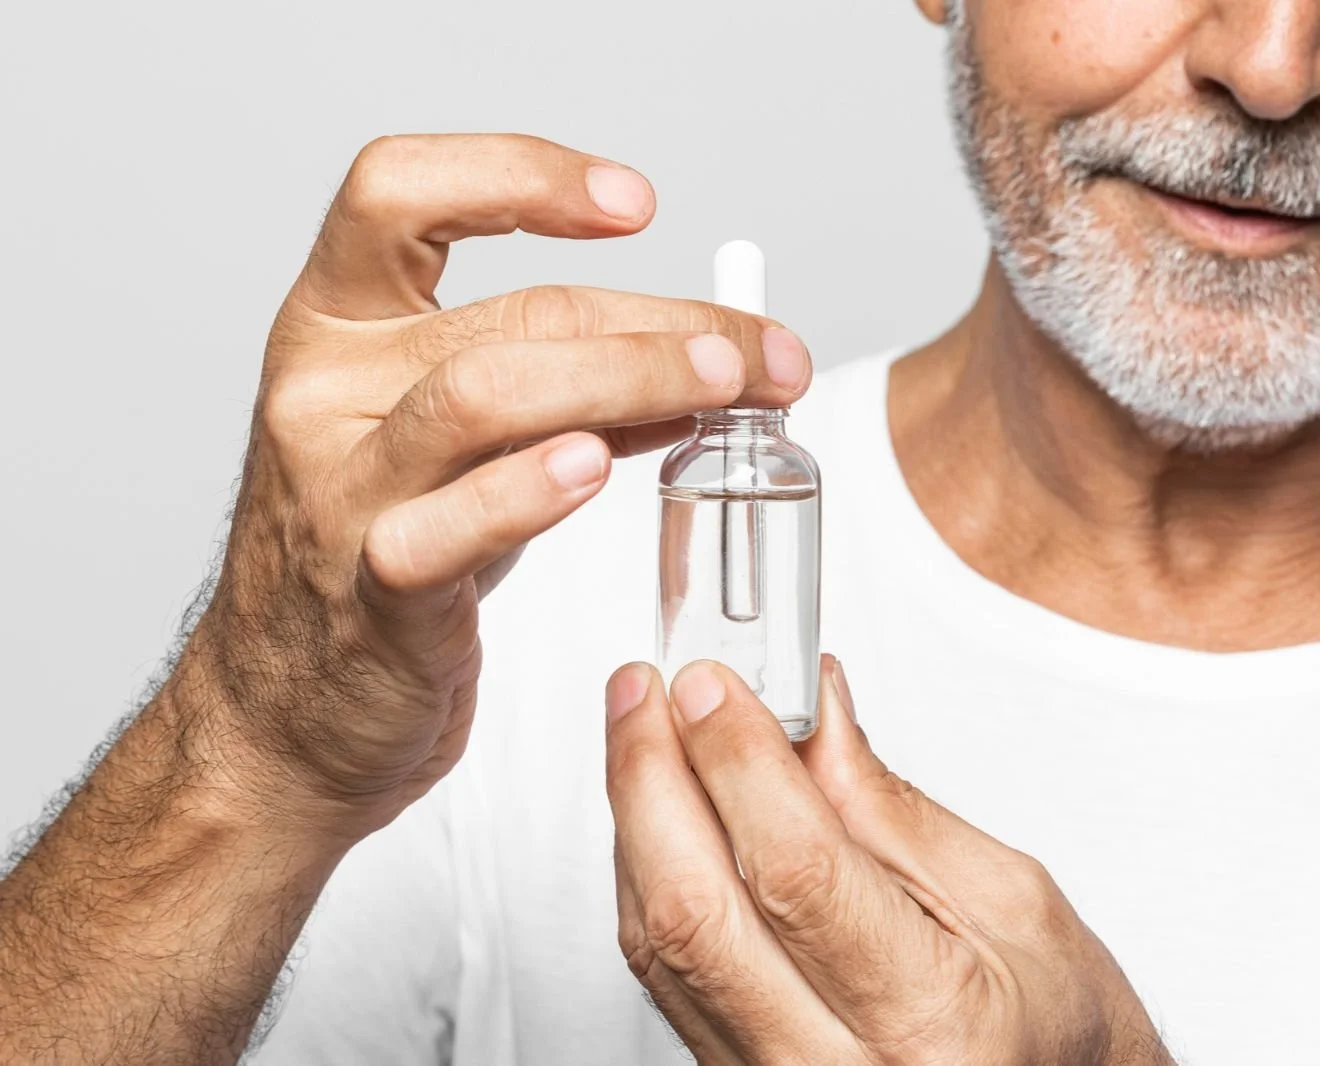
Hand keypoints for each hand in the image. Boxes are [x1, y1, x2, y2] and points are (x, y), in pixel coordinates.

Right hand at [177, 133, 811, 840]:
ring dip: (627, 377)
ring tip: (722, 386)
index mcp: (333, 327)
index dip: (520, 174)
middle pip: (511, 313)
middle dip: (660, 324)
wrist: (285, 715)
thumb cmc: (381, 559)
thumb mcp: (460, 449)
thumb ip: (563, 394)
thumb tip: (703, 359)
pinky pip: (451, 525)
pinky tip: (599, 465)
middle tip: (761, 351)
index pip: (396, 192)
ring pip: (486, 393)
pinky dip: (532, 490)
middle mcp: (323, 390)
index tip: (636, 203)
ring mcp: (339, 489)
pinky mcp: (372, 590)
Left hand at [604, 657, 1171, 1065]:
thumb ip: (889, 807)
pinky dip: (648, 878)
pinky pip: (662, 975)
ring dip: (636, 819)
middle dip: (649, 778)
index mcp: (928, 1020)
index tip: (715, 684)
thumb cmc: (1055, 1027)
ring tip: (646, 730)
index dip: (738, 761)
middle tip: (647, 691)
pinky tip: (661, 816)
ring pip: (658, 941)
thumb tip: (812, 709)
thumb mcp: (1009, 899)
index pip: (795, 869)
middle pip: (692, 909)